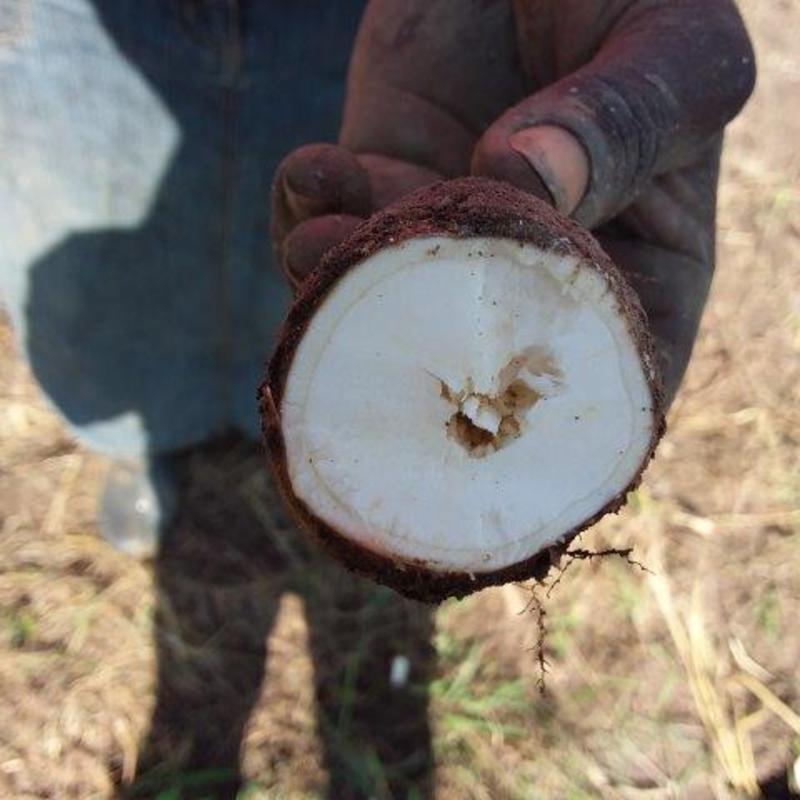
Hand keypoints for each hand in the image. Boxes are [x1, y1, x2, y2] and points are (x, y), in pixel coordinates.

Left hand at [271, 0, 754, 403]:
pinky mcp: (382, 180)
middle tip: (371, 314)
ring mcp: (451, 232)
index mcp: (638, 265)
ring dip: (342, 282)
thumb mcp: (671, 48)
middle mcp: (533, 268)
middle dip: (415, 345)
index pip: (606, 371)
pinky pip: (329, 226)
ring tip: (323, 235)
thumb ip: (627, 119)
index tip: (489, 408)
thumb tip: (530, 181)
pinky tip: (314, 167)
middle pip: (478, 355)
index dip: (550, 414)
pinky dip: (304, 211)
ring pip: (388, 300)